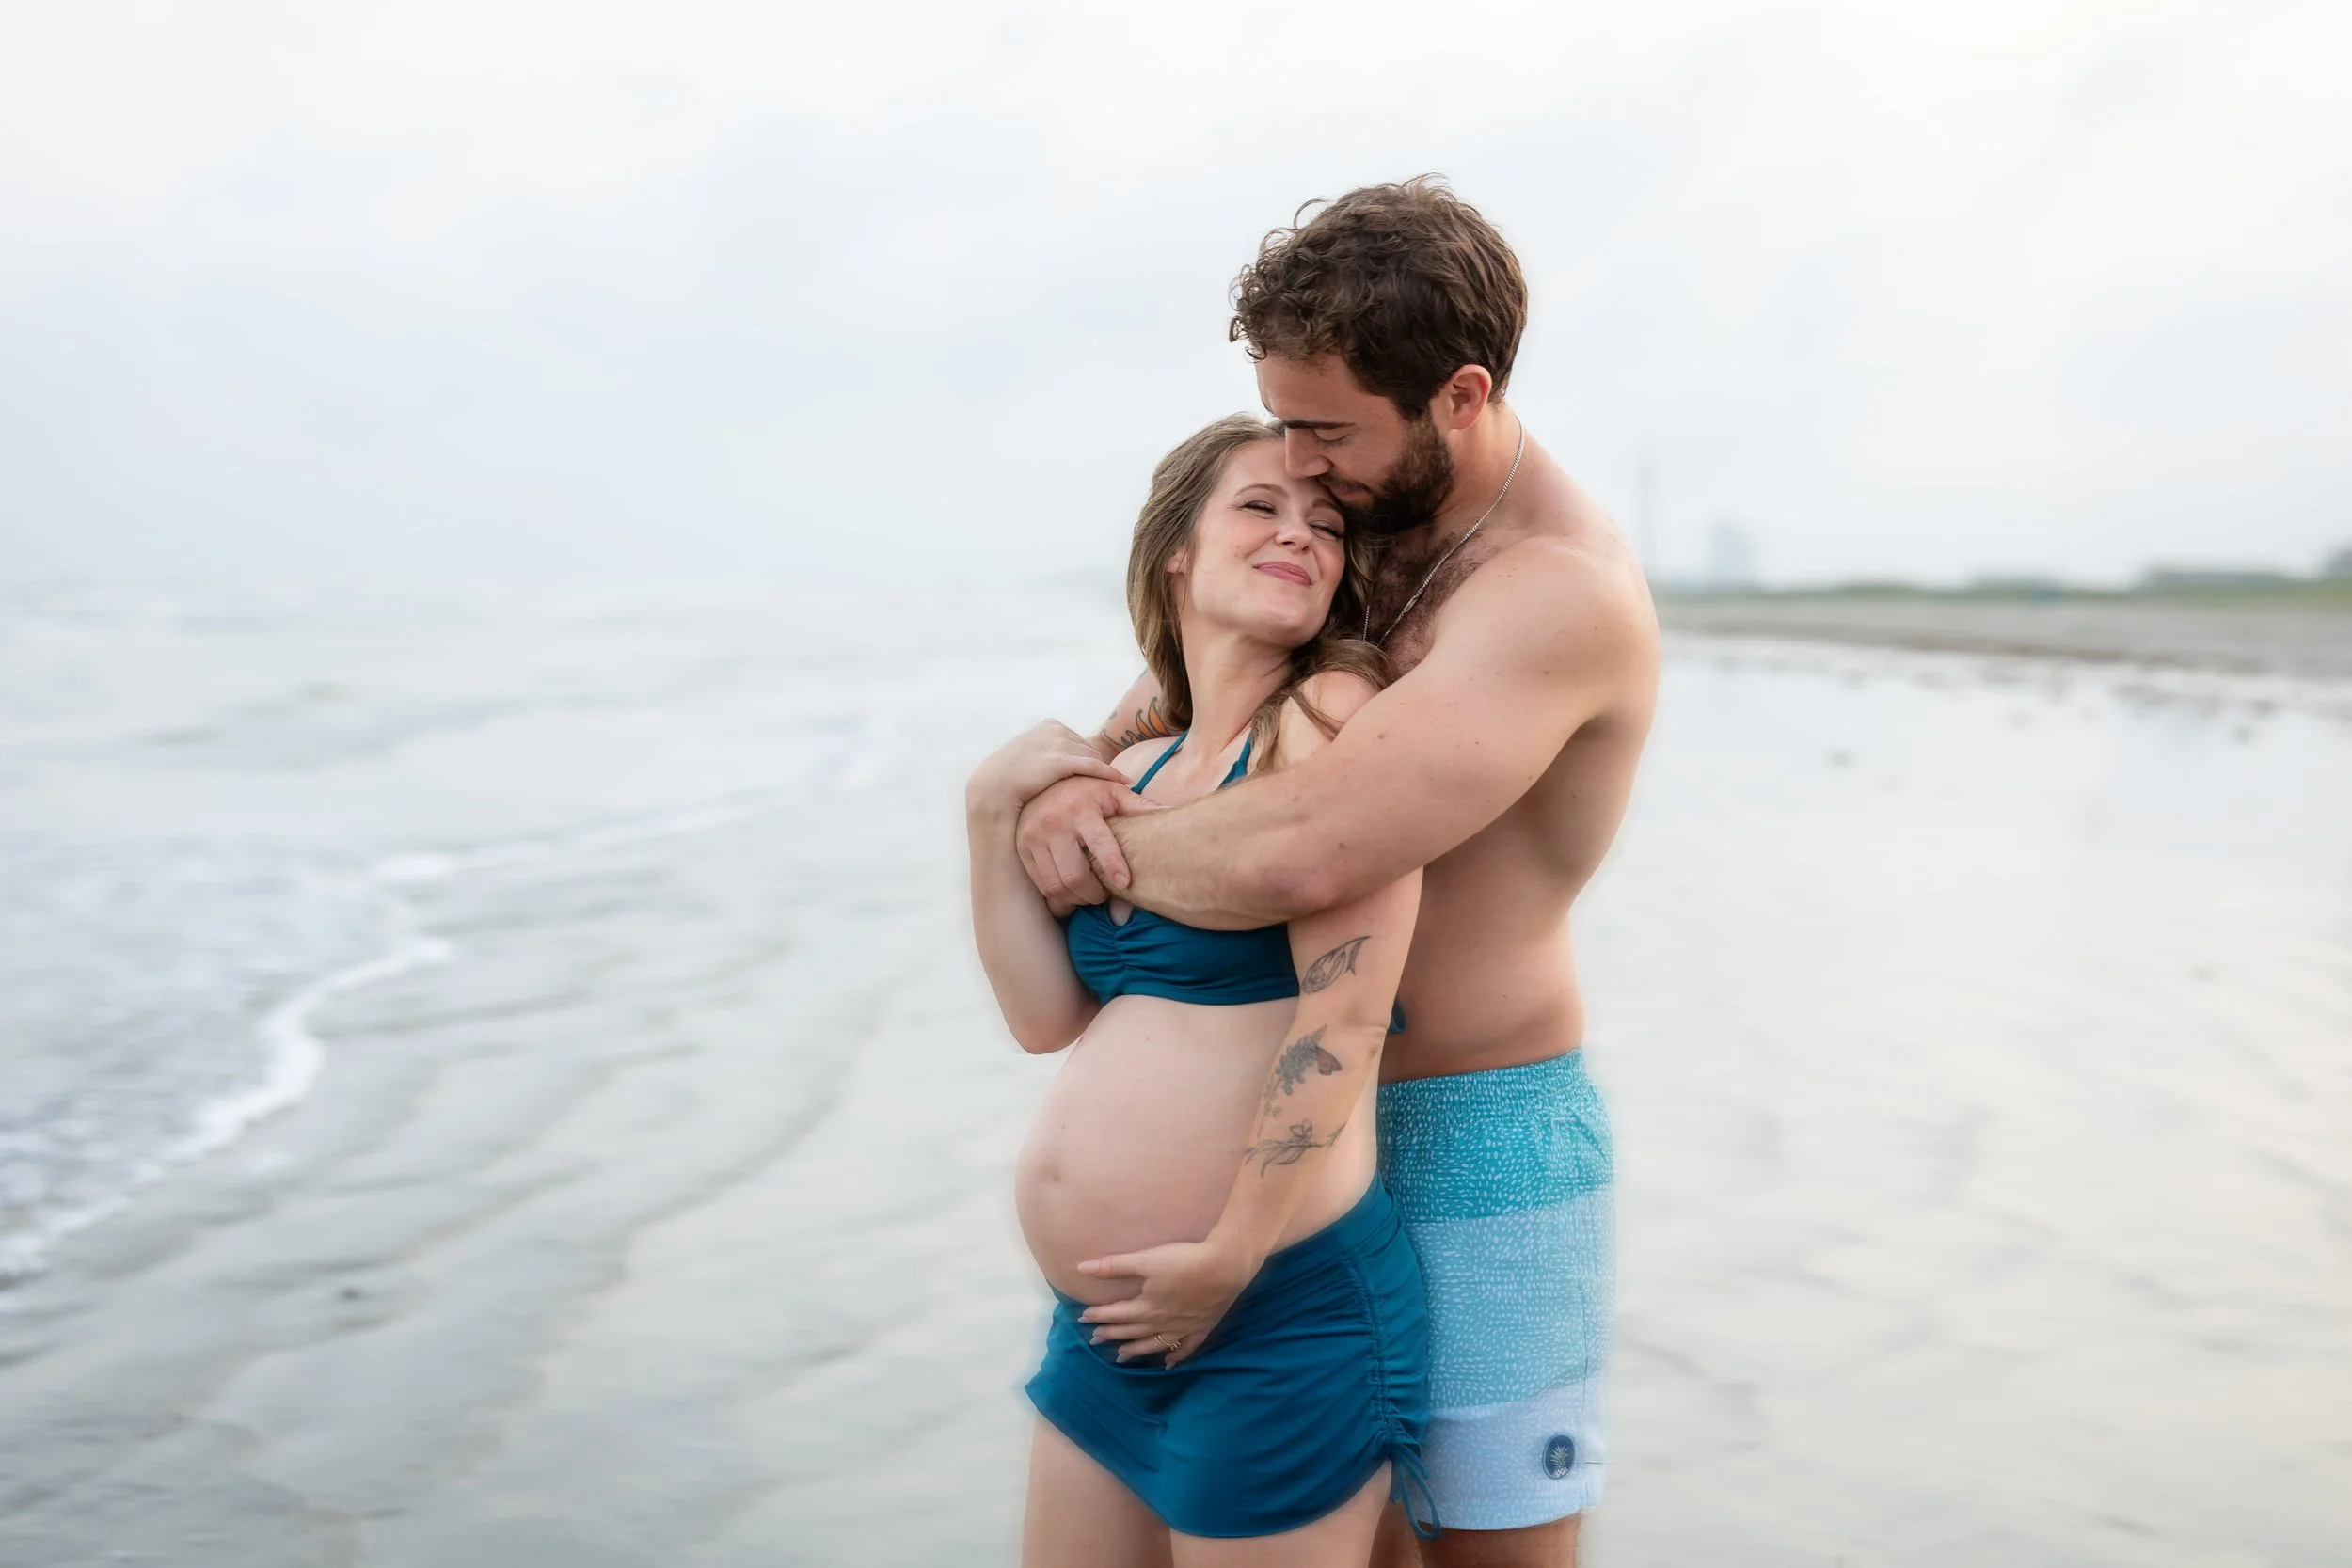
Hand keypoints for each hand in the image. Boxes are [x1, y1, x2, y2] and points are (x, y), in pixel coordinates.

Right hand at [968, 721, 1129, 815]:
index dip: (1085, 760)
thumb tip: (1062, 761)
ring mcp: (1058, 743)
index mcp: (1049, 724)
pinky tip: (1125, 783)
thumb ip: (1048, 752)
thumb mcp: (1030, 755)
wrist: (994, 788)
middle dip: (1096, 766)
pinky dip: (1111, 775)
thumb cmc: (1010, 777)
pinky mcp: (1061, 760)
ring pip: (1093, 758)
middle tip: (1110, 784)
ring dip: (1103, 773)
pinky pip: (1094, 767)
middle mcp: (1055, 729)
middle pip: (1088, 749)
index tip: (1093, 776)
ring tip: (1118, 787)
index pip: (1078, 742)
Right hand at [1016, 774, 1158, 905]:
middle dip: (1094, 893)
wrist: (1041, 782)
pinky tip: (1071, 890)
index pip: (1099, 843)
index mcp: (1082, 809)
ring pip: (1056, 886)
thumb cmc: (1086, 790)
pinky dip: (1059, 896)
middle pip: (1075, 875)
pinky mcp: (1023, 850)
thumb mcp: (1112, 791)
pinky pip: (1041, 885)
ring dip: (1077, 898)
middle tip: (1105, 893)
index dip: (1113, 866)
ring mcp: (1034, 838)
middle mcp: (1055, 824)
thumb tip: (1169, 813)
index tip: (1125, 883)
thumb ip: (1138, 805)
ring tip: (1089, 892)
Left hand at [1075, 1238, 1260, 1365]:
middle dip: (1111, 1334)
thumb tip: (1081, 1268)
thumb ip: (1114, 1266)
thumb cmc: (1184, 1261)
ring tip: (1121, 1357)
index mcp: (1145, 1307)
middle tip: (1095, 1339)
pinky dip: (1175, 1358)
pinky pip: (1185, 1350)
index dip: (1098, 1315)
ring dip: (1135, 1350)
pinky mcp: (1201, 1329)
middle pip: (1131, 1331)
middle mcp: (1160, 1323)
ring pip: (1153, 1345)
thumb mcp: (1146, 1260)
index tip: (1082, 1317)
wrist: (1225, 1268)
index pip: (1115, 1313)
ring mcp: (1182, 1330)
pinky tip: (1167, 1366)